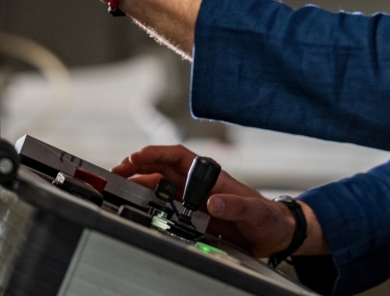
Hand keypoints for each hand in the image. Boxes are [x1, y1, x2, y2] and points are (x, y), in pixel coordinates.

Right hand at [113, 145, 327, 257]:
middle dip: (136, 168)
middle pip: (160, 169)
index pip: (176, 156)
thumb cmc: (267, 217)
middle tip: (114, 174)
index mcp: (210, 175)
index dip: (154, 154)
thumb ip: (235, 206)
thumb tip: (214, 202)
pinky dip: (149, 205)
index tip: (135, 157)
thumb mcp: (254, 212)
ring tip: (118, 190)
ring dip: (138, 186)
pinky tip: (136, 208)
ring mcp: (193, 199)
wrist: (274, 235)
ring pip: (158, 187)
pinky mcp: (192, 215)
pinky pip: (165, 207)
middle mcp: (198, 184)